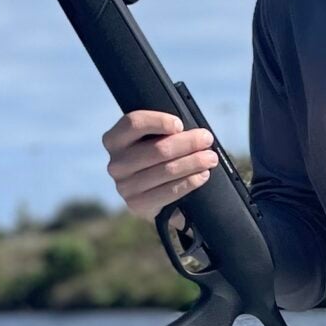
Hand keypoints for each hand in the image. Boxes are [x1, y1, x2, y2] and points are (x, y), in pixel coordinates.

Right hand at [103, 109, 217, 218]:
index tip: (180, 124)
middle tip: (207, 139)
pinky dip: (189, 182)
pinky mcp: (137, 204)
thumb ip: (165, 133)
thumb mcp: (156, 141)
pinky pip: (168, 191)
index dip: (159, 121)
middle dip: (188, 143)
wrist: (156, 197)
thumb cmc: (159, 160)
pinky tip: (202, 176)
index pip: (133, 123)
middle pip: (157, 149)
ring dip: (193, 162)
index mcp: (115, 139)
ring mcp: (124, 186)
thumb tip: (193, 131)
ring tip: (210, 158)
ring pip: (166, 170)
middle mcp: (115, 163)